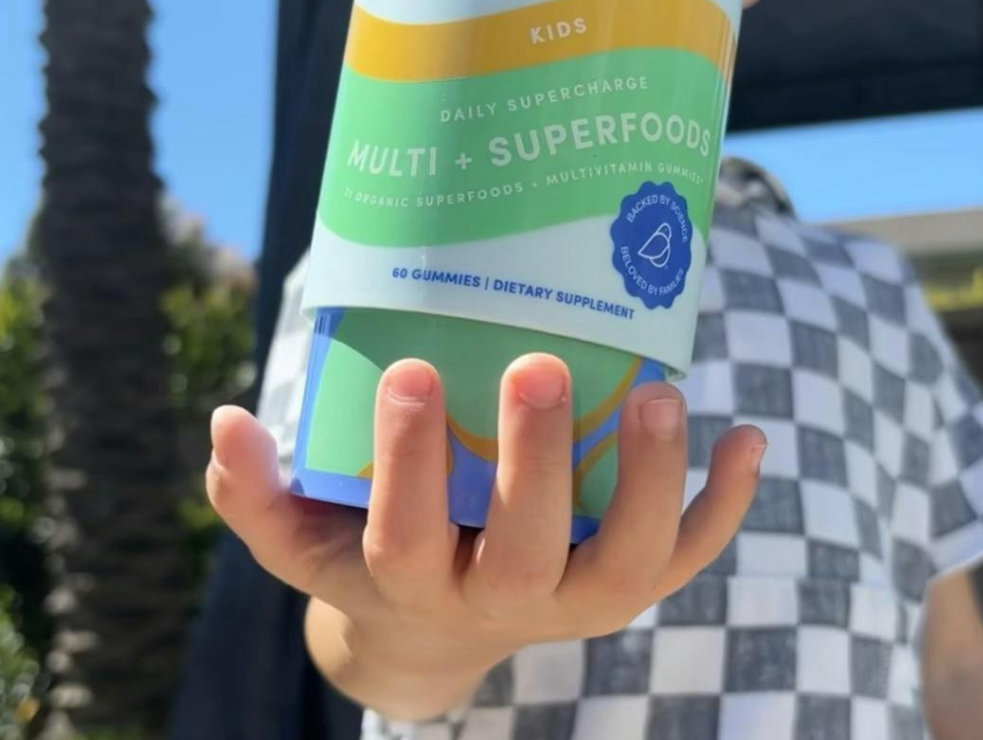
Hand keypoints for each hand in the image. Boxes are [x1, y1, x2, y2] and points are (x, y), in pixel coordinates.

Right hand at [207, 354, 763, 716]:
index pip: (406, 538)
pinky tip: (747, 434)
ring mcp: (576, 599)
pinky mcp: (628, 586)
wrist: (440, 628)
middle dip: (535, 463)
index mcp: (415, 585)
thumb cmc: (368, 557)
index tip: (408, 373)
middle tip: (538, 366)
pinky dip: (722, 505)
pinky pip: (687, 558)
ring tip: (659, 390)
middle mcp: (504, 601)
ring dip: (651, 480)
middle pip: (528, 551)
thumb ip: (256, 494)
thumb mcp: (302, 539)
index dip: (407, 465)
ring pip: (628, 560)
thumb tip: (225, 422)